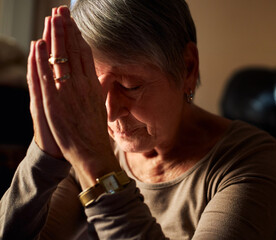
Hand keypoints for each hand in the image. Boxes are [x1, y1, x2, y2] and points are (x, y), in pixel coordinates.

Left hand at [32, 6, 120, 187]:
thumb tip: (95, 77)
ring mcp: (68, 92)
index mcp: (93, 85)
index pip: (85, 55)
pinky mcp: (55, 102)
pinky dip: (43, 60)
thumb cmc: (95, 131)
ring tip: (52, 19)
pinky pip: (48, 76)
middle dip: (67, 29)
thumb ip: (96, 89)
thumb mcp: (100, 105)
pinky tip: (40, 45)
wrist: (92, 151)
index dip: (78, 36)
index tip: (73, 23)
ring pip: (61, 59)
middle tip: (61, 11)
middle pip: (74, 51)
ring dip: (56, 37)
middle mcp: (82, 85)